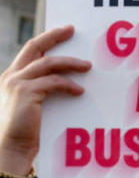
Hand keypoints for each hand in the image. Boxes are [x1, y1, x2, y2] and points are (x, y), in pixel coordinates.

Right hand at [0, 25, 89, 176]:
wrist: (11, 147)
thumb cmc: (26, 128)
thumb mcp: (31, 102)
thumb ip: (41, 87)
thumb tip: (65, 76)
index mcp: (11, 76)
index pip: (30, 50)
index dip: (46, 38)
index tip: (64, 30)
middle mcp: (11, 76)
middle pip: (35, 47)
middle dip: (54, 36)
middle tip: (72, 30)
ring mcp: (17, 83)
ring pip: (48, 63)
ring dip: (70, 63)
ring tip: (87, 66)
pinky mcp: (26, 93)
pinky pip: (53, 82)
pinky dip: (69, 84)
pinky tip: (79, 91)